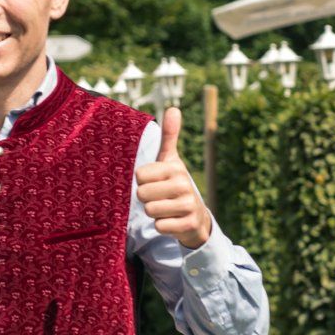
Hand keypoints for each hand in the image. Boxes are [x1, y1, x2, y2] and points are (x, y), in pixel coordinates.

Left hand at [135, 106, 211, 250]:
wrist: (195, 216)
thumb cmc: (175, 185)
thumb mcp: (171, 161)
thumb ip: (169, 136)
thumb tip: (174, 108)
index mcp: (175, 168)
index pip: (139, 176)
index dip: (143, 182)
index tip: (156, 183)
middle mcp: (184, 184)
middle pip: (142, 194)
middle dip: (147, 199)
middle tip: (160, 197)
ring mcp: (188, 205)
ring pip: (150, 211)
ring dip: (154, 213)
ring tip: (166, 209)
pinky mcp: (188, 224)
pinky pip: (159, 226)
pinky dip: (162, 226)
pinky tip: (172, 221)